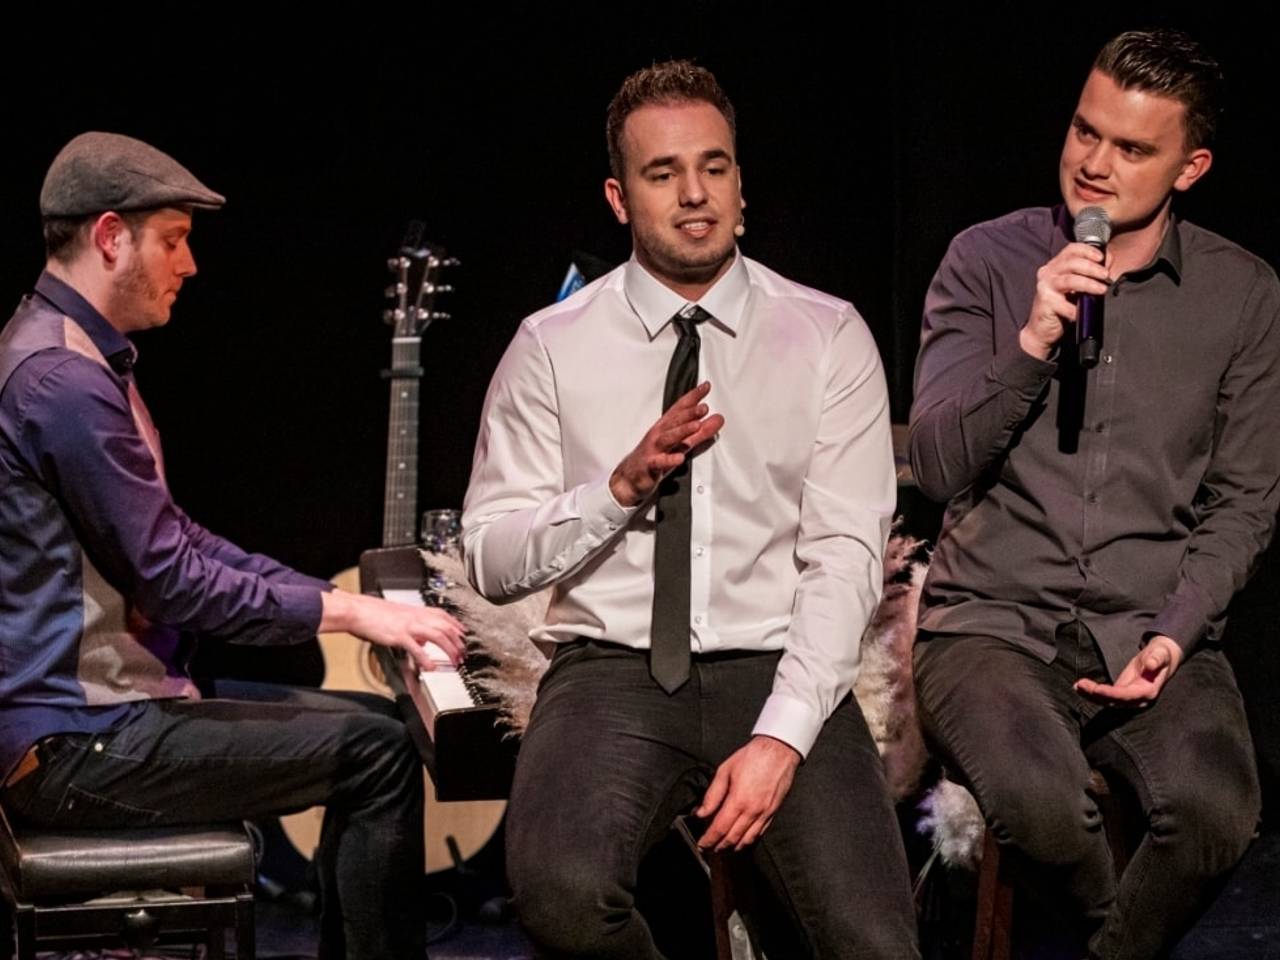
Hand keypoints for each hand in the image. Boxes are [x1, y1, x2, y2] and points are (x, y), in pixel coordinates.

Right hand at [320, 590, 466, 671]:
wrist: (358, 610)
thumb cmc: (374, 613)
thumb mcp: (398, 616)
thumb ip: (413, 626)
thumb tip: (422, 640)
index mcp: (417, 611)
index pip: (444, 616)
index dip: (457, 626)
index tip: (463, 636)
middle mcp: (416, 617)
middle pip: (446, 627)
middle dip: (458, 642)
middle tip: (463, 653)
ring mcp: (409, 626)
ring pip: (438, 635)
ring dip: (450, 649)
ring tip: (455, 661)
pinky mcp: (399, 636)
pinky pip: (417, 648)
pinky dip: (426, 659)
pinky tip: (431, 667)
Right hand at [609, 381, 724, 507]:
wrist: (631, 477)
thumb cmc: (655, 457)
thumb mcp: (681, 444)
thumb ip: (701, 432)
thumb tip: (718, 419)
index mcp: (666, 427)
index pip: (680, 408)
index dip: (693, 397)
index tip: (705, 386)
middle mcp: (659, 434)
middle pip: (675, 421)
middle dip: (689, 413)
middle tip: (704, 407)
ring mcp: (653, 449)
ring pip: (668, 438)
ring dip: (682, 431)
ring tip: (696, 426)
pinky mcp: (650, 465)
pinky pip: (659, 462)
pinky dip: (669, 459)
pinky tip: (679, 458)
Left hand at [694, 735, 800, 851]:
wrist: (778, 751)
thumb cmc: (752, 757)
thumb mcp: (725, 771)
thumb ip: (712, 795)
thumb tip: (702, 812)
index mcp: (738, 800)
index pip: (720, 828)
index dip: (708, 840)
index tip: (701, 844)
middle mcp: (753, 811)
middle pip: (732, 838)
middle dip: (718, 847)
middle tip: (709, 849)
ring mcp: (765, 813)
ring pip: (747, 839)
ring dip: (733, 847)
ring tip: (723, 848)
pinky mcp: (773, 812)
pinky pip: (760, 833)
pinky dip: (749, 840)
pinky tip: (742, 840)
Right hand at [1020, 242, 1111, 359]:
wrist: (1041, 329)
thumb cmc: (1060, 307)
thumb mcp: (1073, 287)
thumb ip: (1085, 274)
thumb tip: (1107, 265)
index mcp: (1054, 266)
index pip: (1071, 249)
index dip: (1087, 250)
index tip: (1101, 257)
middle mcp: (1047, 273)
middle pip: (1072, 263)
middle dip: (1092, 268)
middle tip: (1105, 276)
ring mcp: (1044, 288)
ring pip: (1070, 280)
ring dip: (1089, 284)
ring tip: (1102, 290)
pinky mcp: (1045, 303)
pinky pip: (1066, 305)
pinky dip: (1077, 309)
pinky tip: (1083, 312)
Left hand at [1074, 634, 1182, 706]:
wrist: (1162, 658)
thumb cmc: (1161, 655)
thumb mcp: (1161, 653)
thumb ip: (1157, 658)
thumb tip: (1151, 664)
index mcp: (1148, 691)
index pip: (1127, 696)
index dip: (1111, 694)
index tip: (1096, 689)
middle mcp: (1138, 698)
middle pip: (1114, 701)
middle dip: (1096, 695)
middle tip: (1080, 685)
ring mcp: (1129, 697)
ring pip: (1108, 701)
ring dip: (1091, 696)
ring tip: (1077, 686)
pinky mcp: (1122, 693)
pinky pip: (1106, 697)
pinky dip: (1092, 693)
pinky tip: (1079, 688)